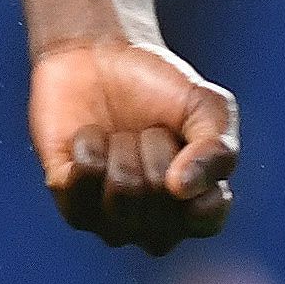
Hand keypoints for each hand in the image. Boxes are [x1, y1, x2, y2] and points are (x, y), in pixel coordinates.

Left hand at [31, 36, 237, 253]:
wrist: (100, 56)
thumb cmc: (161, 88)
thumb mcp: (209, 108)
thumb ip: (218, 151)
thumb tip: (181, 190)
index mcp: (195, 213)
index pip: (204, 218)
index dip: (195, 167)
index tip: (184, 137)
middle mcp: (153, 228)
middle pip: (158, 193)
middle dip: (154, 145)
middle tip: (146, 129)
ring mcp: (108, 217)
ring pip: (122, 189)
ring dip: (121, 146)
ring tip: (118, 135)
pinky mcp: (66, 196)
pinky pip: (80, 178)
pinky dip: (87, 143)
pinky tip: (90, 136)